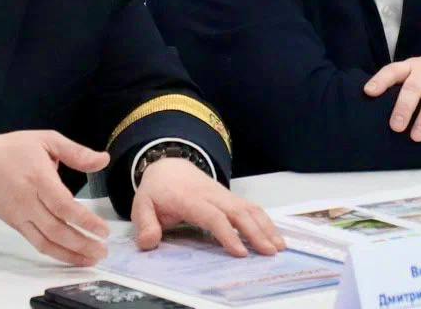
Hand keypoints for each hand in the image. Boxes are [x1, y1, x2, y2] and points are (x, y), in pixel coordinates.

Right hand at [0, 131, 110, 265]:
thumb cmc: (15, 149)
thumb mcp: (47, 139)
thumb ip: (76, 152)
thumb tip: (104, 160)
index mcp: (38, 178)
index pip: (63, 206)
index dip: (84, 221)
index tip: (103, 230)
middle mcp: (28, 201)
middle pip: (56, 229)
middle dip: (81, 244)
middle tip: (103, 251)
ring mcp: (20, 216)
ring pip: (46, 242)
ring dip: (70, 254)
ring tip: (92, 260)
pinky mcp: (15, 225)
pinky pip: (36, 243)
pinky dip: (55, 253)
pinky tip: (71, 256)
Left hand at [131, 157, 284, 257]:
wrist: (169, 167)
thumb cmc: (157, 191)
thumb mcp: (142, 205)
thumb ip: (145, 224)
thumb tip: (149, 243)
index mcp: (190, 199)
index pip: (213, 216)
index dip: (227, 234)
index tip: (240, 253)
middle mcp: (212, 195)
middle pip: (238, 212)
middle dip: (256, 232)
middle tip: (270, 252)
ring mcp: (224, 194)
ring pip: (249, 208)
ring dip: (266, 227)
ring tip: (279, 247)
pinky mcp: (230, 197)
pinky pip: (251, 208)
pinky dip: (265, 221)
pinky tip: (274, 236)